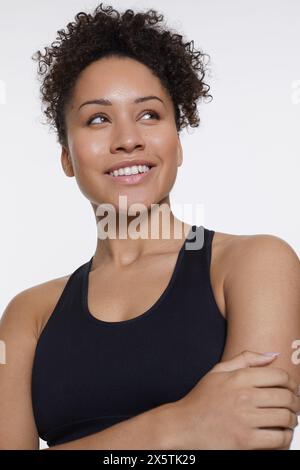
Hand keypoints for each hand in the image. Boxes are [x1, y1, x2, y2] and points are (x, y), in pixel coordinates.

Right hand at [170, 350, 299, 449]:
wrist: (183, 426)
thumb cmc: (201, 399)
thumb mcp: (218, 372)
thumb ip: (245, 359)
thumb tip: (273, 355)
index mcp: (238, 378)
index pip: (279, 376)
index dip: (292, 382)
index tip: (292, 389)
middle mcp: (243, 396)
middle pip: (286, 396)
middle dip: (295, 402)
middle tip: (294, 406)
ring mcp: (245, 419)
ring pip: (285, 418)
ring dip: (292, 420)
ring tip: (288, 420)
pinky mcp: (245, 441)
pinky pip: (278, 439)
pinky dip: (285, 438)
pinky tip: (280, 435)